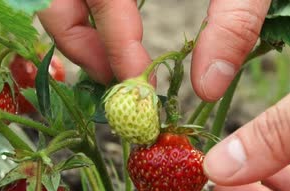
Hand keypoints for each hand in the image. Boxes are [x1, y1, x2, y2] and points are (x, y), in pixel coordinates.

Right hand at [38, 0, 270, 100]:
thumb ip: (234, 19)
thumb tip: (210, 85)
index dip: (115, 47)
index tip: (140, 84)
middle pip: (55, 4)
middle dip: (83, 48)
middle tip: (120, 80)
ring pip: (56, 0)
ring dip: (81, 36)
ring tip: (118, 63)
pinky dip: (86, 16)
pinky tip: (116, 33)